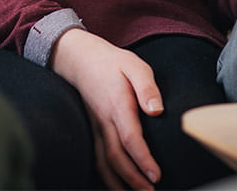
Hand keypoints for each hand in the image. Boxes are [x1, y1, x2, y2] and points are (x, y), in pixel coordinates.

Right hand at [50, 30, 161, 189]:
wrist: (79, 59)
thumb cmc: (111, 63)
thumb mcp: (134, 65)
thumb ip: (147, 87)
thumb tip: (157, 110)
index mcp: (117, 105)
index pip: (130, 139)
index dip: (143, 160)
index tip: (156, 175)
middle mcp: (103, 121)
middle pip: (115, 158)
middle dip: (133, 179)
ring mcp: (94, 128)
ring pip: (102, 163)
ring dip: (118, 183)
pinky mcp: (91, 131)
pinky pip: (96, 159)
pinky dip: (105, 177)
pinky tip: (116, 186)